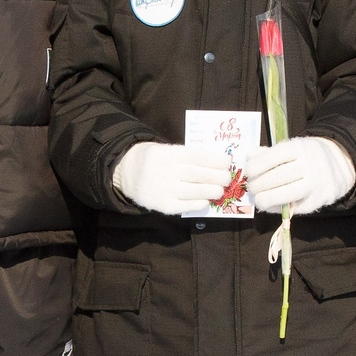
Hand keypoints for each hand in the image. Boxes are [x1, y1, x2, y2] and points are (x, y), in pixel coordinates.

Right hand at [113, 142, 231, 214]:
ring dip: (212, 191)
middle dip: (218, 177)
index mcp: (169, 154)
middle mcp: (167, 171)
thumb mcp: (166, 149)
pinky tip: (206, 201)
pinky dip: (198, 204)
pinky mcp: (162, 205)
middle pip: (199, 174)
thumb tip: (216, 162)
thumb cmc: (155, 159)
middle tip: (227, 178)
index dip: (215, 160)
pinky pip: (185, 206)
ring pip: (195, 191)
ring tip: (220, 190)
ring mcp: (164, 189)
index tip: (227, 162)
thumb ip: (187, 155)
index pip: (197, 156)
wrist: (127, 172)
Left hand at [242, 137, 355, 213]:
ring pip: (286, 195)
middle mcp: (310, 164)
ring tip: (259, 200)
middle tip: (251, 188)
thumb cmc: (306, 155)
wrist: (339, 164)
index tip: (248, 172)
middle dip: (258, 185)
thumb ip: (268, 152)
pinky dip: (279, 208)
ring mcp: (316, 183)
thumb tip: (249, 159)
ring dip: (266, 199)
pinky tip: (272, 205)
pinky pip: (295, 208)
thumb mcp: (291, 146)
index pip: (274, 156)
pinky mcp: (319, 200)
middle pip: (278, 177)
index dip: (257, 166)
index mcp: (300, 147)